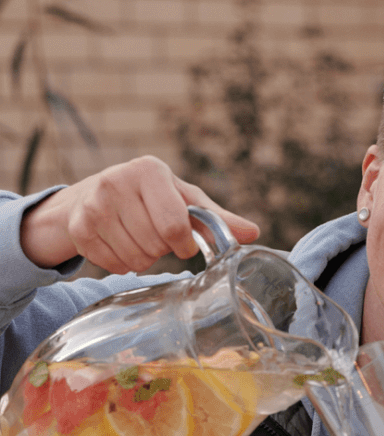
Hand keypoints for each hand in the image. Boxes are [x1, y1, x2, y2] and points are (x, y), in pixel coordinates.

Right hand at [21, 155, 258, 272]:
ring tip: (139, 238)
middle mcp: (116, 181)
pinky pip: (113, 265)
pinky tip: (120, 245)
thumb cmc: (151, 198)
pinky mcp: (78, 227)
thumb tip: (253, 232)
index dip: (183, 244)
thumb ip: (217, 219)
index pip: (174, 226)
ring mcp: (93, 204)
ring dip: (144, 259)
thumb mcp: (185, 201)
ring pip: (135, 259)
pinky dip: (122, 264)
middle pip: (155, 245)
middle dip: (162, 250)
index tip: (183, 242)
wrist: (94, 195)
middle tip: (156, 236)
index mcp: (149, 170)